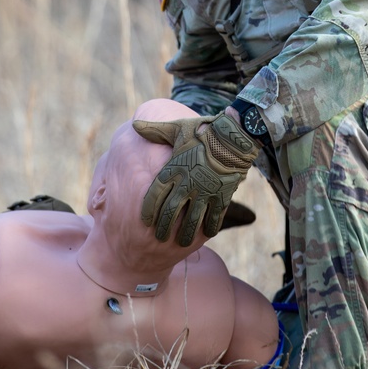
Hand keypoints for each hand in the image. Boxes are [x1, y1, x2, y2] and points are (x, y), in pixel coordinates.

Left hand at [132, 111, 259, 246]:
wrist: (233, 137)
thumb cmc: (202, 131)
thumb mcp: (177, 128)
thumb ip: (155, 130)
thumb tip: (134, 125)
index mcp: (174, 169)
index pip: (155, 195)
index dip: (149, 210)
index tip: (145, 221)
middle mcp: (187, 184)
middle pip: (170, 212)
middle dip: (163, 227)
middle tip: (160, 237)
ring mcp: (205, 192)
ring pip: (191, 220)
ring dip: (185, 234)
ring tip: (181, 242)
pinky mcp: (221, 196)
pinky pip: (214, 218)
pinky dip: (209, 228)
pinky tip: (206, 235)